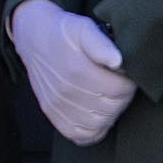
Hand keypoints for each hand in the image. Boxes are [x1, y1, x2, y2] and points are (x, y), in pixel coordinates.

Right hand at [11, 0, 135, 146]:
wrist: (33, 38)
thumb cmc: (62, 32)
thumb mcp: (82, 27)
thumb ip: (101, 43)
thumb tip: (117, 61)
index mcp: (78, 71)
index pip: (120, 91)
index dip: (129, 83)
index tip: (124, 74)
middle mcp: (66, 92)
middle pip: (111, 109)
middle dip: (121, 98)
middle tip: (117, 84)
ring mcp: (58, 105)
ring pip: (98, 124)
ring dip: (110, 113)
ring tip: (107, 98)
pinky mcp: (52, 112)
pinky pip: (79, 135)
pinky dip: (93, 130)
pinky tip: (96, 115)